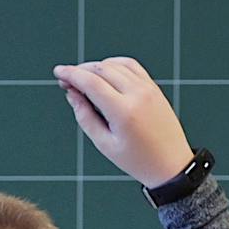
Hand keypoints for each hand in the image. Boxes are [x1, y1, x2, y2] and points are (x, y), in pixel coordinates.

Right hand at [53, 57, 195, 189]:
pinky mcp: (154, 88)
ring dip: (96, 66)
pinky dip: (114, 64)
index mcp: (123, 112)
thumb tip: (72, 94)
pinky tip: (103, 72)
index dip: (71, 74)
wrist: (171, 163)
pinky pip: (131, 66)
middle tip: (66, 79)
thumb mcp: (104, 144)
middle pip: (103, 69)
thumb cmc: (137, 160)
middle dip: (80, 70)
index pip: (92, 83)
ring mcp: (148, 88)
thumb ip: (85, 117)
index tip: (58, 71)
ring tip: (82, 77)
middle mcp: (137, 94)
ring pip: (116, 64)